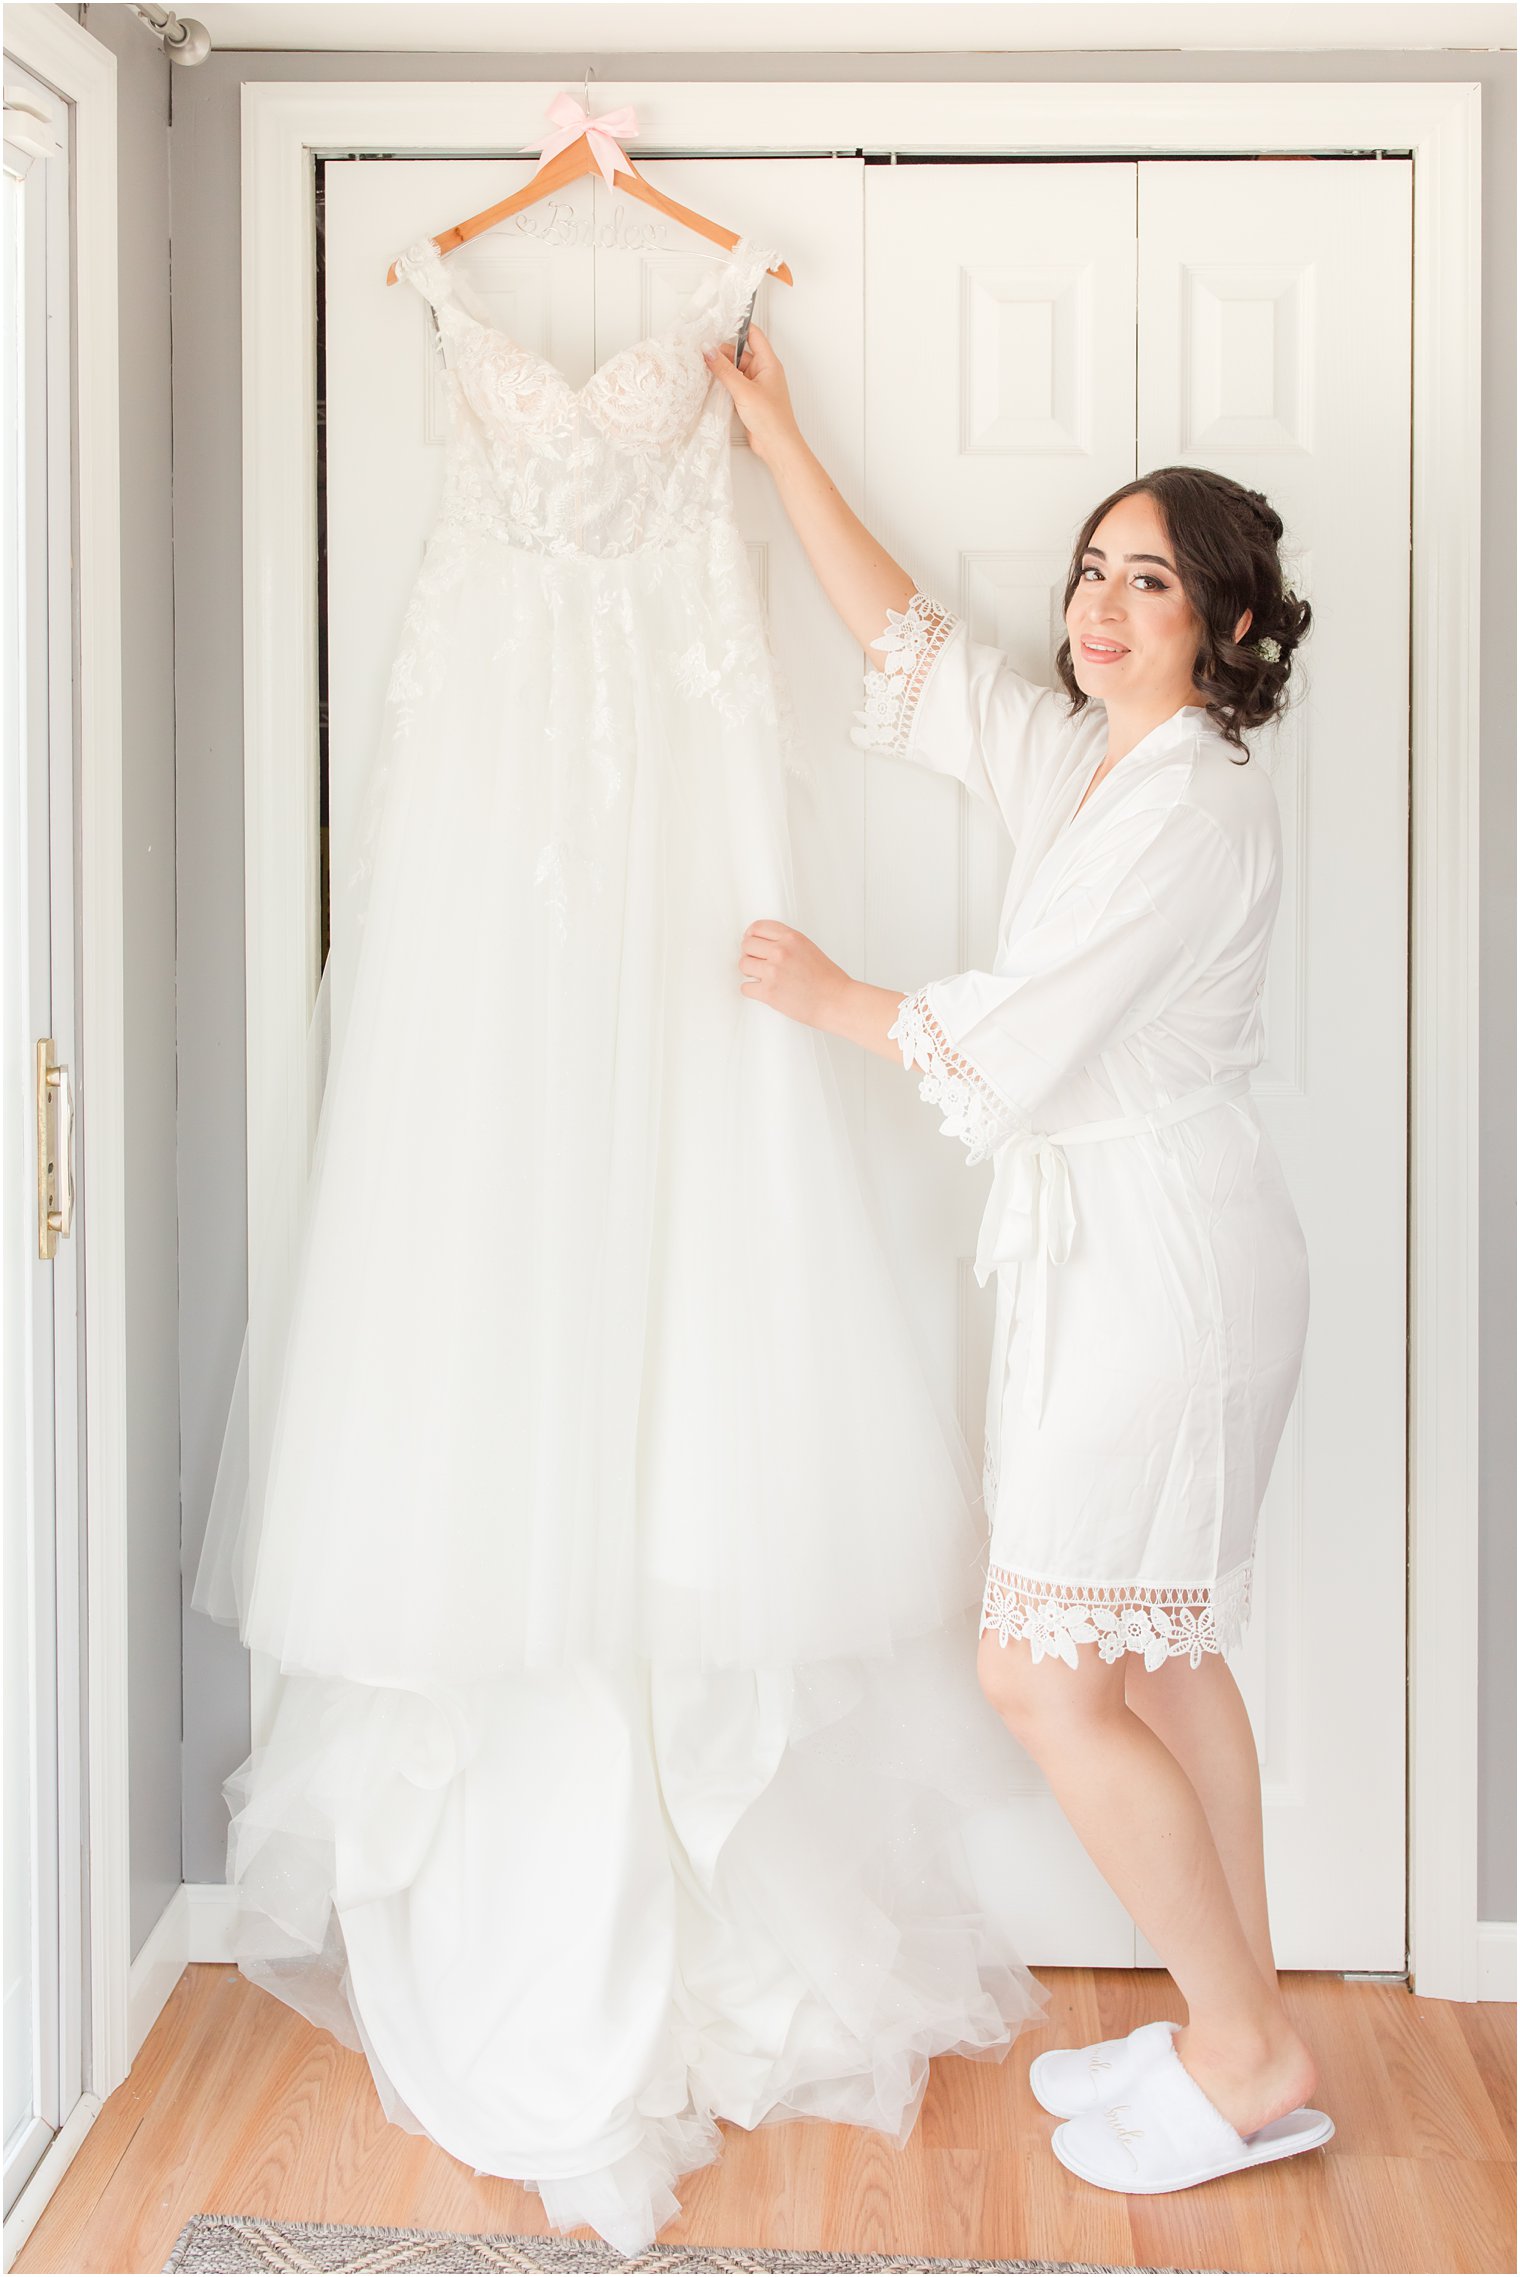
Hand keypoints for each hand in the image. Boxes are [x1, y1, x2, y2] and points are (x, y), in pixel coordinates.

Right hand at [702, 323, 799, 466]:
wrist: (777, 445)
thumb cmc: (772, 419)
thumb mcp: (744, 389)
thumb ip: (724, 369)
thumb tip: (708, 350)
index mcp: (768, 363)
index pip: (754, 335)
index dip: (738, 327)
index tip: (719, 325)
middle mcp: (763, 372)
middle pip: (740, 353)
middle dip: (722, 353)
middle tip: (704, 354)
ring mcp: (755, 386)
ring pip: (735, 371)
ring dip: (722, 371)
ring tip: (705, 370)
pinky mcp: (749, 400)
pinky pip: (733, 386)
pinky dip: (723, 385)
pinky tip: (712, 387)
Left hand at [739, 920, 847, 1027]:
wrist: (836, 1001)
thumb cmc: (827, 979)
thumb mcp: (808, 948)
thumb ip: (786, 943)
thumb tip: (762, 944)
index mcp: (791, 938)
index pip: (757, 927)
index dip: (751, 935)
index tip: (751, 942)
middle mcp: (780, 951)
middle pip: (746, 945)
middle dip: (750, 954)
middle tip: (758, 962)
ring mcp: (773, 971)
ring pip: (743, 965)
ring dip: (750, 972)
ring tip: (762, 977)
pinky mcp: (769, 992)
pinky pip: (745, 987)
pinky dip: (752, 990)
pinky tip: (763, 990)